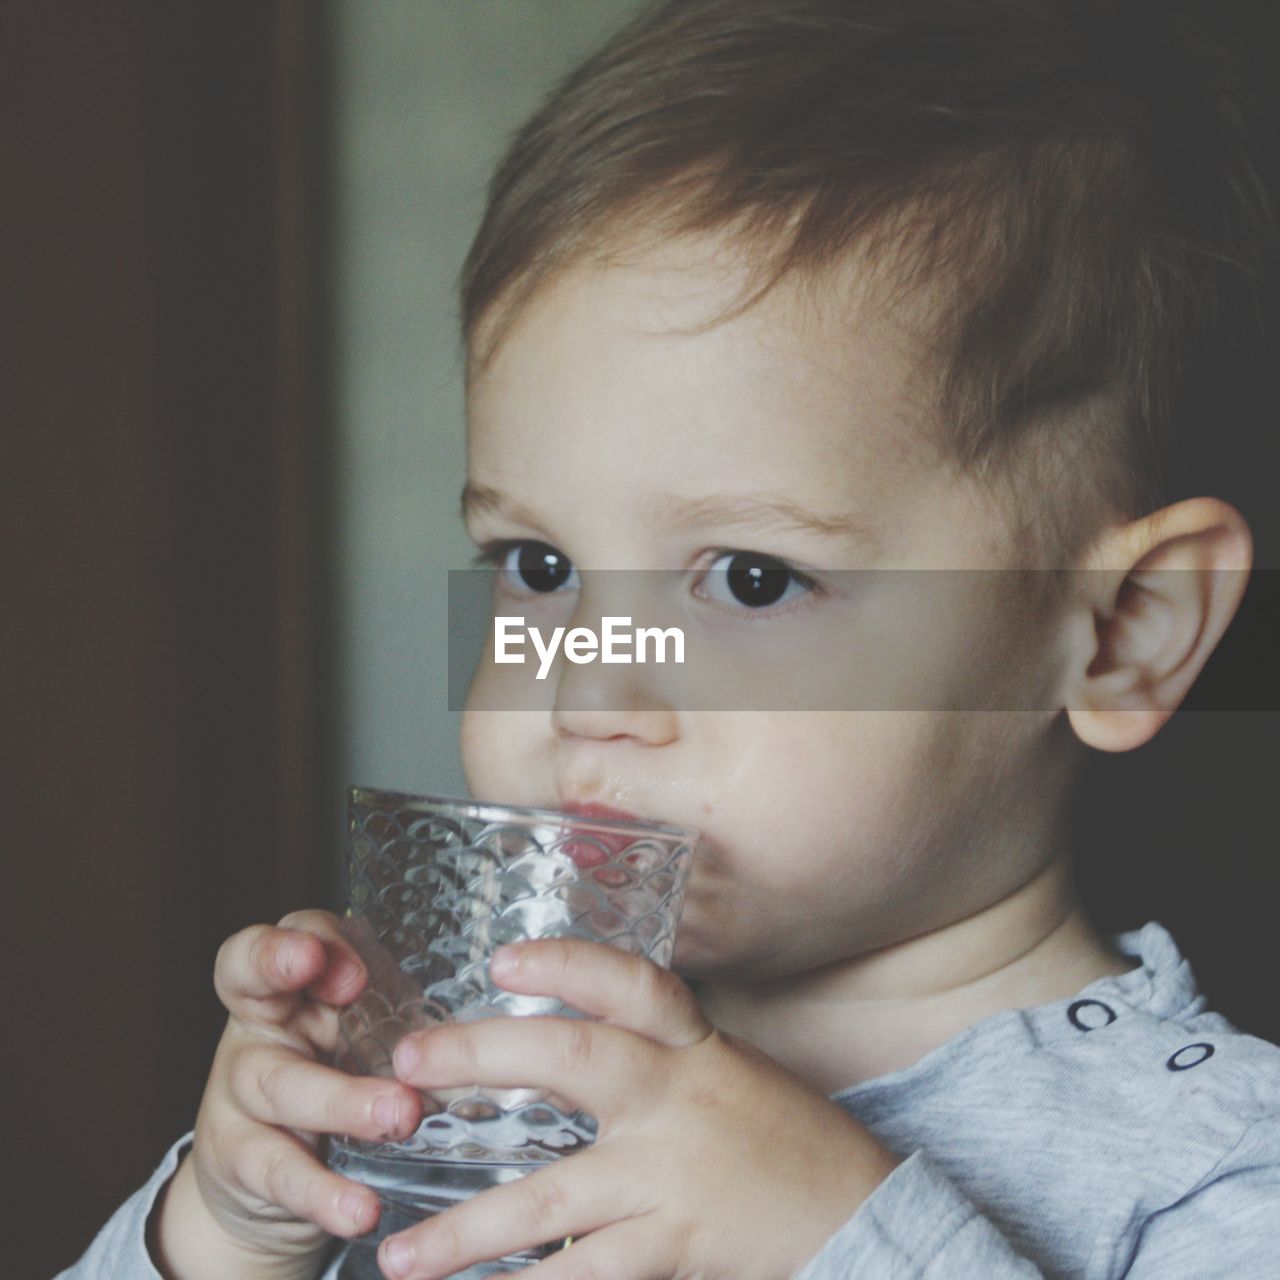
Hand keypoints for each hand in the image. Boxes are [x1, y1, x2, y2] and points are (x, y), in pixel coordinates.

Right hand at [152, 911, 423, 1279]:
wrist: (270, 1180)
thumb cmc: (337, 1079)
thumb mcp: (364, 1036)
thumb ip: (406, 1017)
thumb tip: (504, 1025)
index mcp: (291, 985)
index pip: (282, 935)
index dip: (305, 938)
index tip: (356, 964)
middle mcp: (257, 1026)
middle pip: (251, 984)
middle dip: (284, 968)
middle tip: (353, 984)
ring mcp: (240, 1093)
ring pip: (279, 1084)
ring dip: (344, 1099)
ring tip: (401, 1114)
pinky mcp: (241, 1161)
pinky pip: (279, 1172)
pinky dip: (324, 1192)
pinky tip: (362, 1208)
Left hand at [377, 940, 899, 1279]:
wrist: (864, 1211)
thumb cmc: (786, 1141)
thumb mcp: (731, 1076)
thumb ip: (661, 1062)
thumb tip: (566, 1059)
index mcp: (696, 1047)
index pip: (632, 984)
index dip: (566, 964)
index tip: (503, 959)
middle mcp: (680, 1095)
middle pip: (573, 1059)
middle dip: (482, 1056)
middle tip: (405, 1064)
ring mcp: (675, 1172)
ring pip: (553, 1194)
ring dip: (468, 1229)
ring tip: (400, 1255)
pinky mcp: (679, 1241)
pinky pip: (586, 1271)